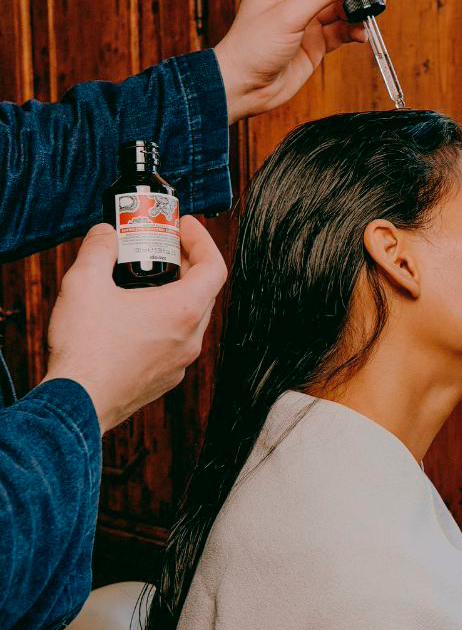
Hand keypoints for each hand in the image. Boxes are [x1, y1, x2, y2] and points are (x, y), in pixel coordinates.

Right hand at [41, 218, 227, 433]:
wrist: (78, 403)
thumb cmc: (86, 349)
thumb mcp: (84, 283)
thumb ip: (98, 249)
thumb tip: (106, 233)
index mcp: (184, 311)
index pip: (215, 266)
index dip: (203, 240)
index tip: (184, 226)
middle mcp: (191, 337)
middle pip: (205, 291)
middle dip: (187, 263)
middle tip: (163, 246)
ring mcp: (181, 361)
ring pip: (191, 318)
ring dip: (176, 293)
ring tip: (146, 279)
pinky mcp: (166, 378)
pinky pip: (176, 341)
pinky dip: (165, 321)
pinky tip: (135, 316)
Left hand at [213, 0, 382, 122]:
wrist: (244, 88)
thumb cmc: (253, 48)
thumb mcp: (290, 15)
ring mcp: (305, 19)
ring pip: (340, 9)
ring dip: (357, 14)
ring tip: (371, 19)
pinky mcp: (315, 42)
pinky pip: (340, 31)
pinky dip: (353, 32)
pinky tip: (361, 35)